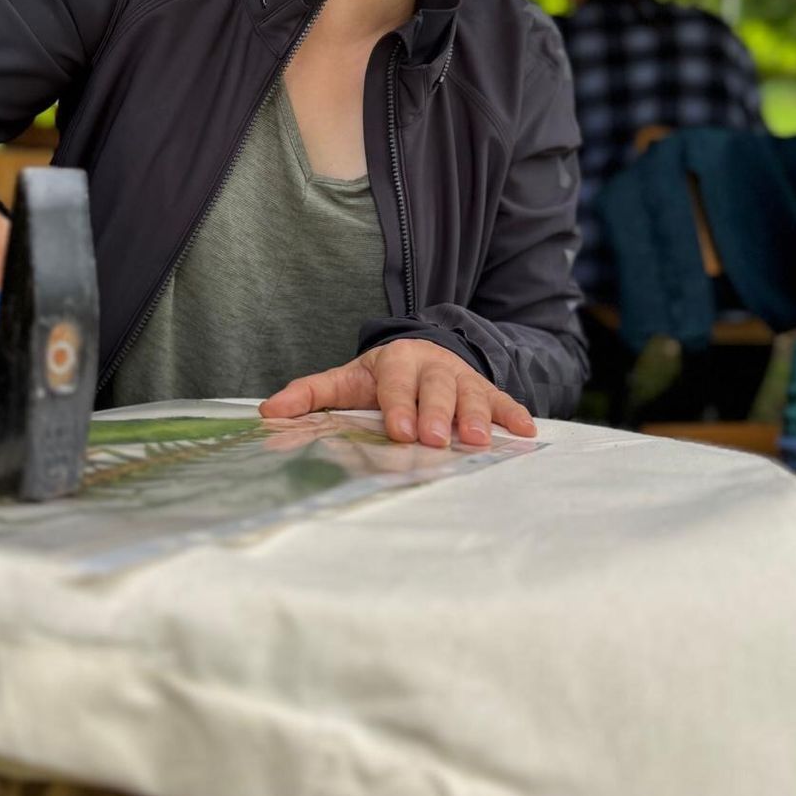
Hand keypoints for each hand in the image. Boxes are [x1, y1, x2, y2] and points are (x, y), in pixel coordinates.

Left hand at [259, 339, 536, 446]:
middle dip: (436, 413)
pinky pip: (505, 401)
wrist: (421, 353)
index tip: (398, 430)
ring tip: (477, 442)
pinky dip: (515, 415)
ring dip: (477, 417)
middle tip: (434, 438)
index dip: (398, 406)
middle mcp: (433, 366)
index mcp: (395, 362)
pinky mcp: (487, 391)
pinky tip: (527, 434)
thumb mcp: (345, 381)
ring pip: (472, 395)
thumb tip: (268, 412)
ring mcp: (463, 378)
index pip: (396, 384)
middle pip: (437, 388)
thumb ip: (309, 395)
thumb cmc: (380, 378)